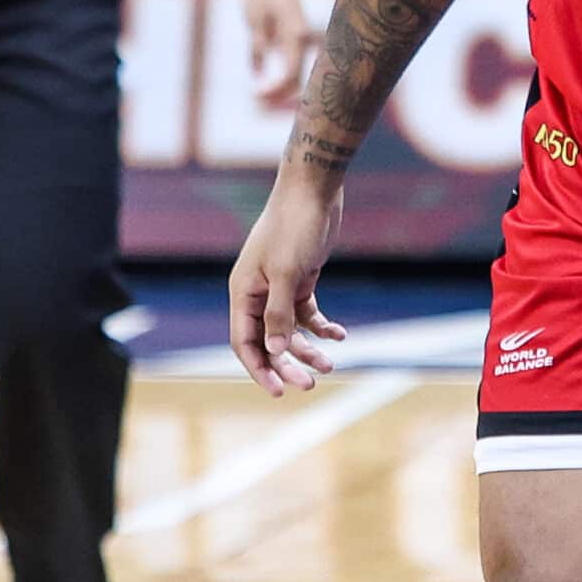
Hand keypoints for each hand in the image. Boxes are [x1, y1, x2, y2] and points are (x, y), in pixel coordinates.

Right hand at [230, 173, 347, 395]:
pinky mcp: (300, 280)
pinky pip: (307, 313)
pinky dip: (321, 327)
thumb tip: (276, 352)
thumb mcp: (286, 272)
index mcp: (242, 292)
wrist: (313, 190)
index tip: (280, 391)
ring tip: (331, 364)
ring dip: (308, 348)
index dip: (260, 369)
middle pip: (269, 341)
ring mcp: (278, 287)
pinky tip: (339, 335)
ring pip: (290, 330)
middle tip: (312, 384)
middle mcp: (256, 293)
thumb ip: (279, 313)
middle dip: (288, 364)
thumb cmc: (294, 226)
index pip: (244, 342)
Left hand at [242, 0, 307, 106]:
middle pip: (296, 77)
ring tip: (259, 97)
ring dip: (280, 87)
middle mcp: (301, 39)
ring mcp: (299, 37)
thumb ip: (258, 46)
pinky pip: (291, 62)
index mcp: (294, 36)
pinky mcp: (292, 34)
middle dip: (279, 94)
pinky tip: (266, 84)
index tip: (256, 96)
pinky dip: (281, 75)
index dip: (275, 90)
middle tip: (257, 102)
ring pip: (295, 71)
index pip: (289, 74)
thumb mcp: (254, 18)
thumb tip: (258, 74)